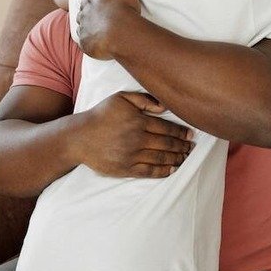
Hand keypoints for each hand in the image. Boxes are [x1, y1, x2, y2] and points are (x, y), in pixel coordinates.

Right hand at [71, 91, 194, 177]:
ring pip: (161, 158)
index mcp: (139, 121)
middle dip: (182, 146)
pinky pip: (149, 172)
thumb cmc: (100, 115)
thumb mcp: (120, 98)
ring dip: (176, 158)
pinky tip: (172, 169)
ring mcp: (132, 155)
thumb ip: (143, 99)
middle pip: (167, 144)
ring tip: (185, 158)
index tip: (190, 134)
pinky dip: (163, 172)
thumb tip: (164, 106)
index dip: (181, 132)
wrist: (79, 138)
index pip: (167, 128)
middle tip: (191, 147)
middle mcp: (138, 139)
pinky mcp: (126, 168)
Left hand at [76, 0, 140, 59]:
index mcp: (90, 2)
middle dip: (88, 19)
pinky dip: (90, 45)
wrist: (123, 32)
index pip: (86, 3)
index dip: (92, 6)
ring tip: (100, 36)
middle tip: (101, 23)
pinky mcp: (85, 45)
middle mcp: (83, 16)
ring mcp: (83, 31)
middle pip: (81, 17)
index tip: (100, 10)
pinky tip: (99, 46)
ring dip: (88, 32)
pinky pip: (84, 45)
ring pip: (82, 31)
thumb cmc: (124, 9)